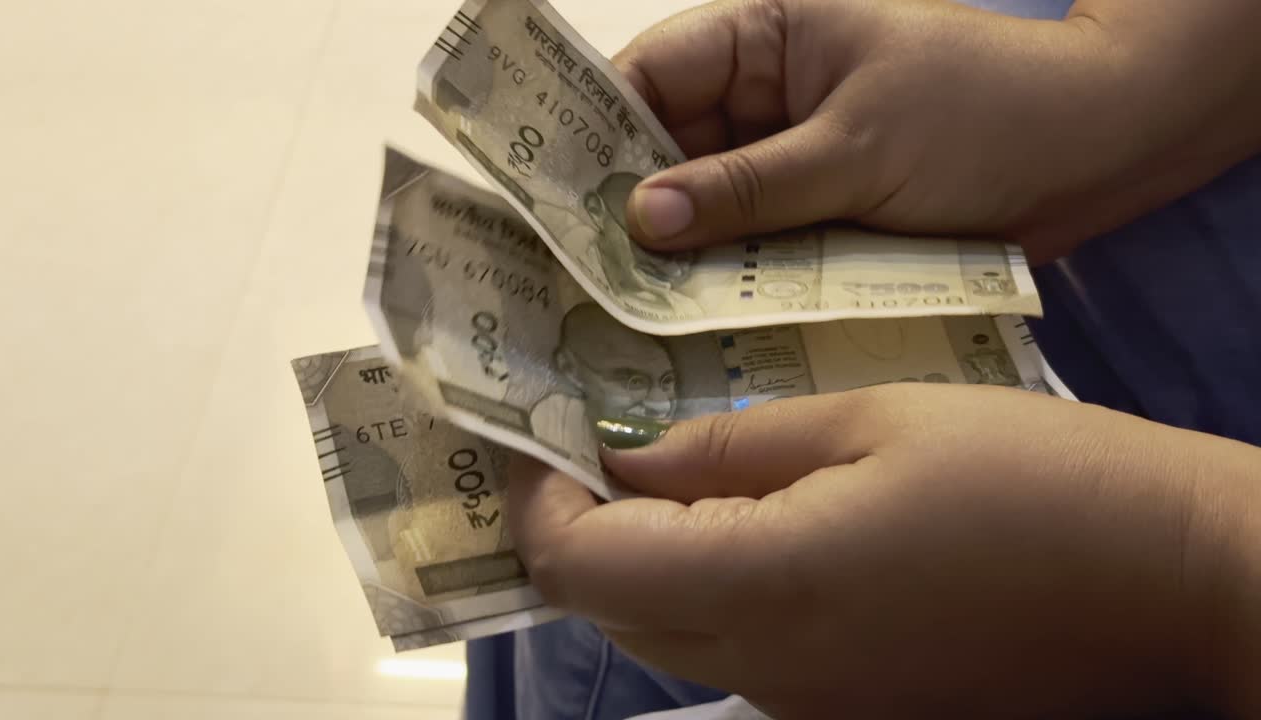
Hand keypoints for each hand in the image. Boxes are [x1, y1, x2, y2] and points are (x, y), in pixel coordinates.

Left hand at [508, 384, 1260, 717]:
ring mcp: (810, 704)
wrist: (1171, 580)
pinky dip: (704, 591)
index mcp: (766, 586)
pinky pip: (736, 654)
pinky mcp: (850, 709)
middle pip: (612, 610)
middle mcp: (770, 669)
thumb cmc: (1032, 478)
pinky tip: (739, 524)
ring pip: (667, 637)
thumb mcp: (872, 421)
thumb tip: (628, 454)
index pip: (583, 566)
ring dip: (638, 561)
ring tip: (656, 471)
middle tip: (588, 440)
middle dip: (579, 528)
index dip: (538, 502)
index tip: (537, 436)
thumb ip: (730, 447)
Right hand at [615, 0, 1260, 263]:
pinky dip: (723, 282)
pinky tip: (686, 326)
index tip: (544, 201)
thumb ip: (748, 187)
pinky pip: (750, 247)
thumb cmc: (981, 115)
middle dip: (623, 209)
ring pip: (702, 208)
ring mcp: (788, 163)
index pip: (650, 75)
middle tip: (567, 280)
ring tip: (611, 316)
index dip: (592, 132)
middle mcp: (761, 98)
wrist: (1094, 154)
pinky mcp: (815, 218)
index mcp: (764, 37)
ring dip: (671, 258)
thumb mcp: (858, 145)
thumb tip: (640, 219)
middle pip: (664, 151)